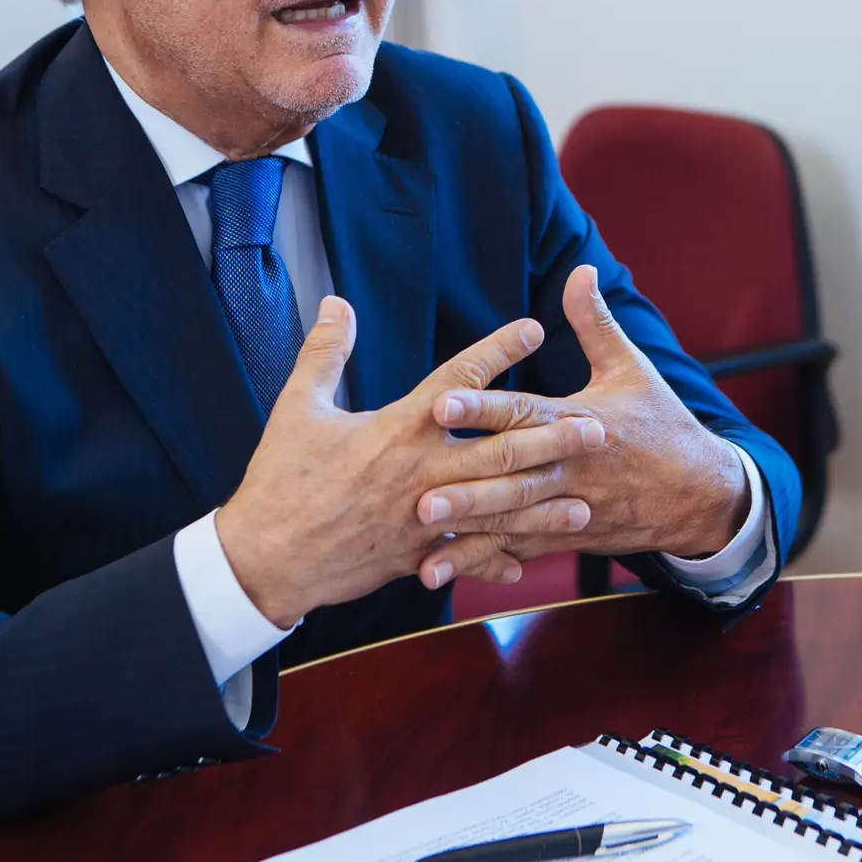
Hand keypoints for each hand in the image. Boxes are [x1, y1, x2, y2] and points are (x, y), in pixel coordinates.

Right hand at [213, 297, 604, 627]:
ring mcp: (424, 519)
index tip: (534, 329)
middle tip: (595, 427)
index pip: (458, 381)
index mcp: (396, 430)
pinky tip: (530, 557)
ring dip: (543, 502)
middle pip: (498, 451)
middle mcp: (420, 473)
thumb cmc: (278, 481)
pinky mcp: (416, 555)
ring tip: (585, 497)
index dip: (497, 351)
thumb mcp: (296, 408)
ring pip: (497, 508)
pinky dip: (498, 557)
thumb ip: (325, 353)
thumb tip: (335, 302)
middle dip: (550, 438)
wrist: (266, 558)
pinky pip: (467, 557)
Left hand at [415, 264, 751, 583]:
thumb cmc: (662, 424)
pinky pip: (520, 549)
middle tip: (420, 490)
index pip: (525, 413)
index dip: (484, 407)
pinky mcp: (567, 536)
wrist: (701, 493)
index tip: (442, 402)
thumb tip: (582, 269)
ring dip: (468, 529)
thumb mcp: (633, 368)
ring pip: (513, 520)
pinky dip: (483, 561)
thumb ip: (596, 322)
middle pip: (513, 476)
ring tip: (422, 533)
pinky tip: (440, 568)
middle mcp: (572, 468)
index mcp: (581, 422)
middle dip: (467, 484)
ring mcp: (569, 508)